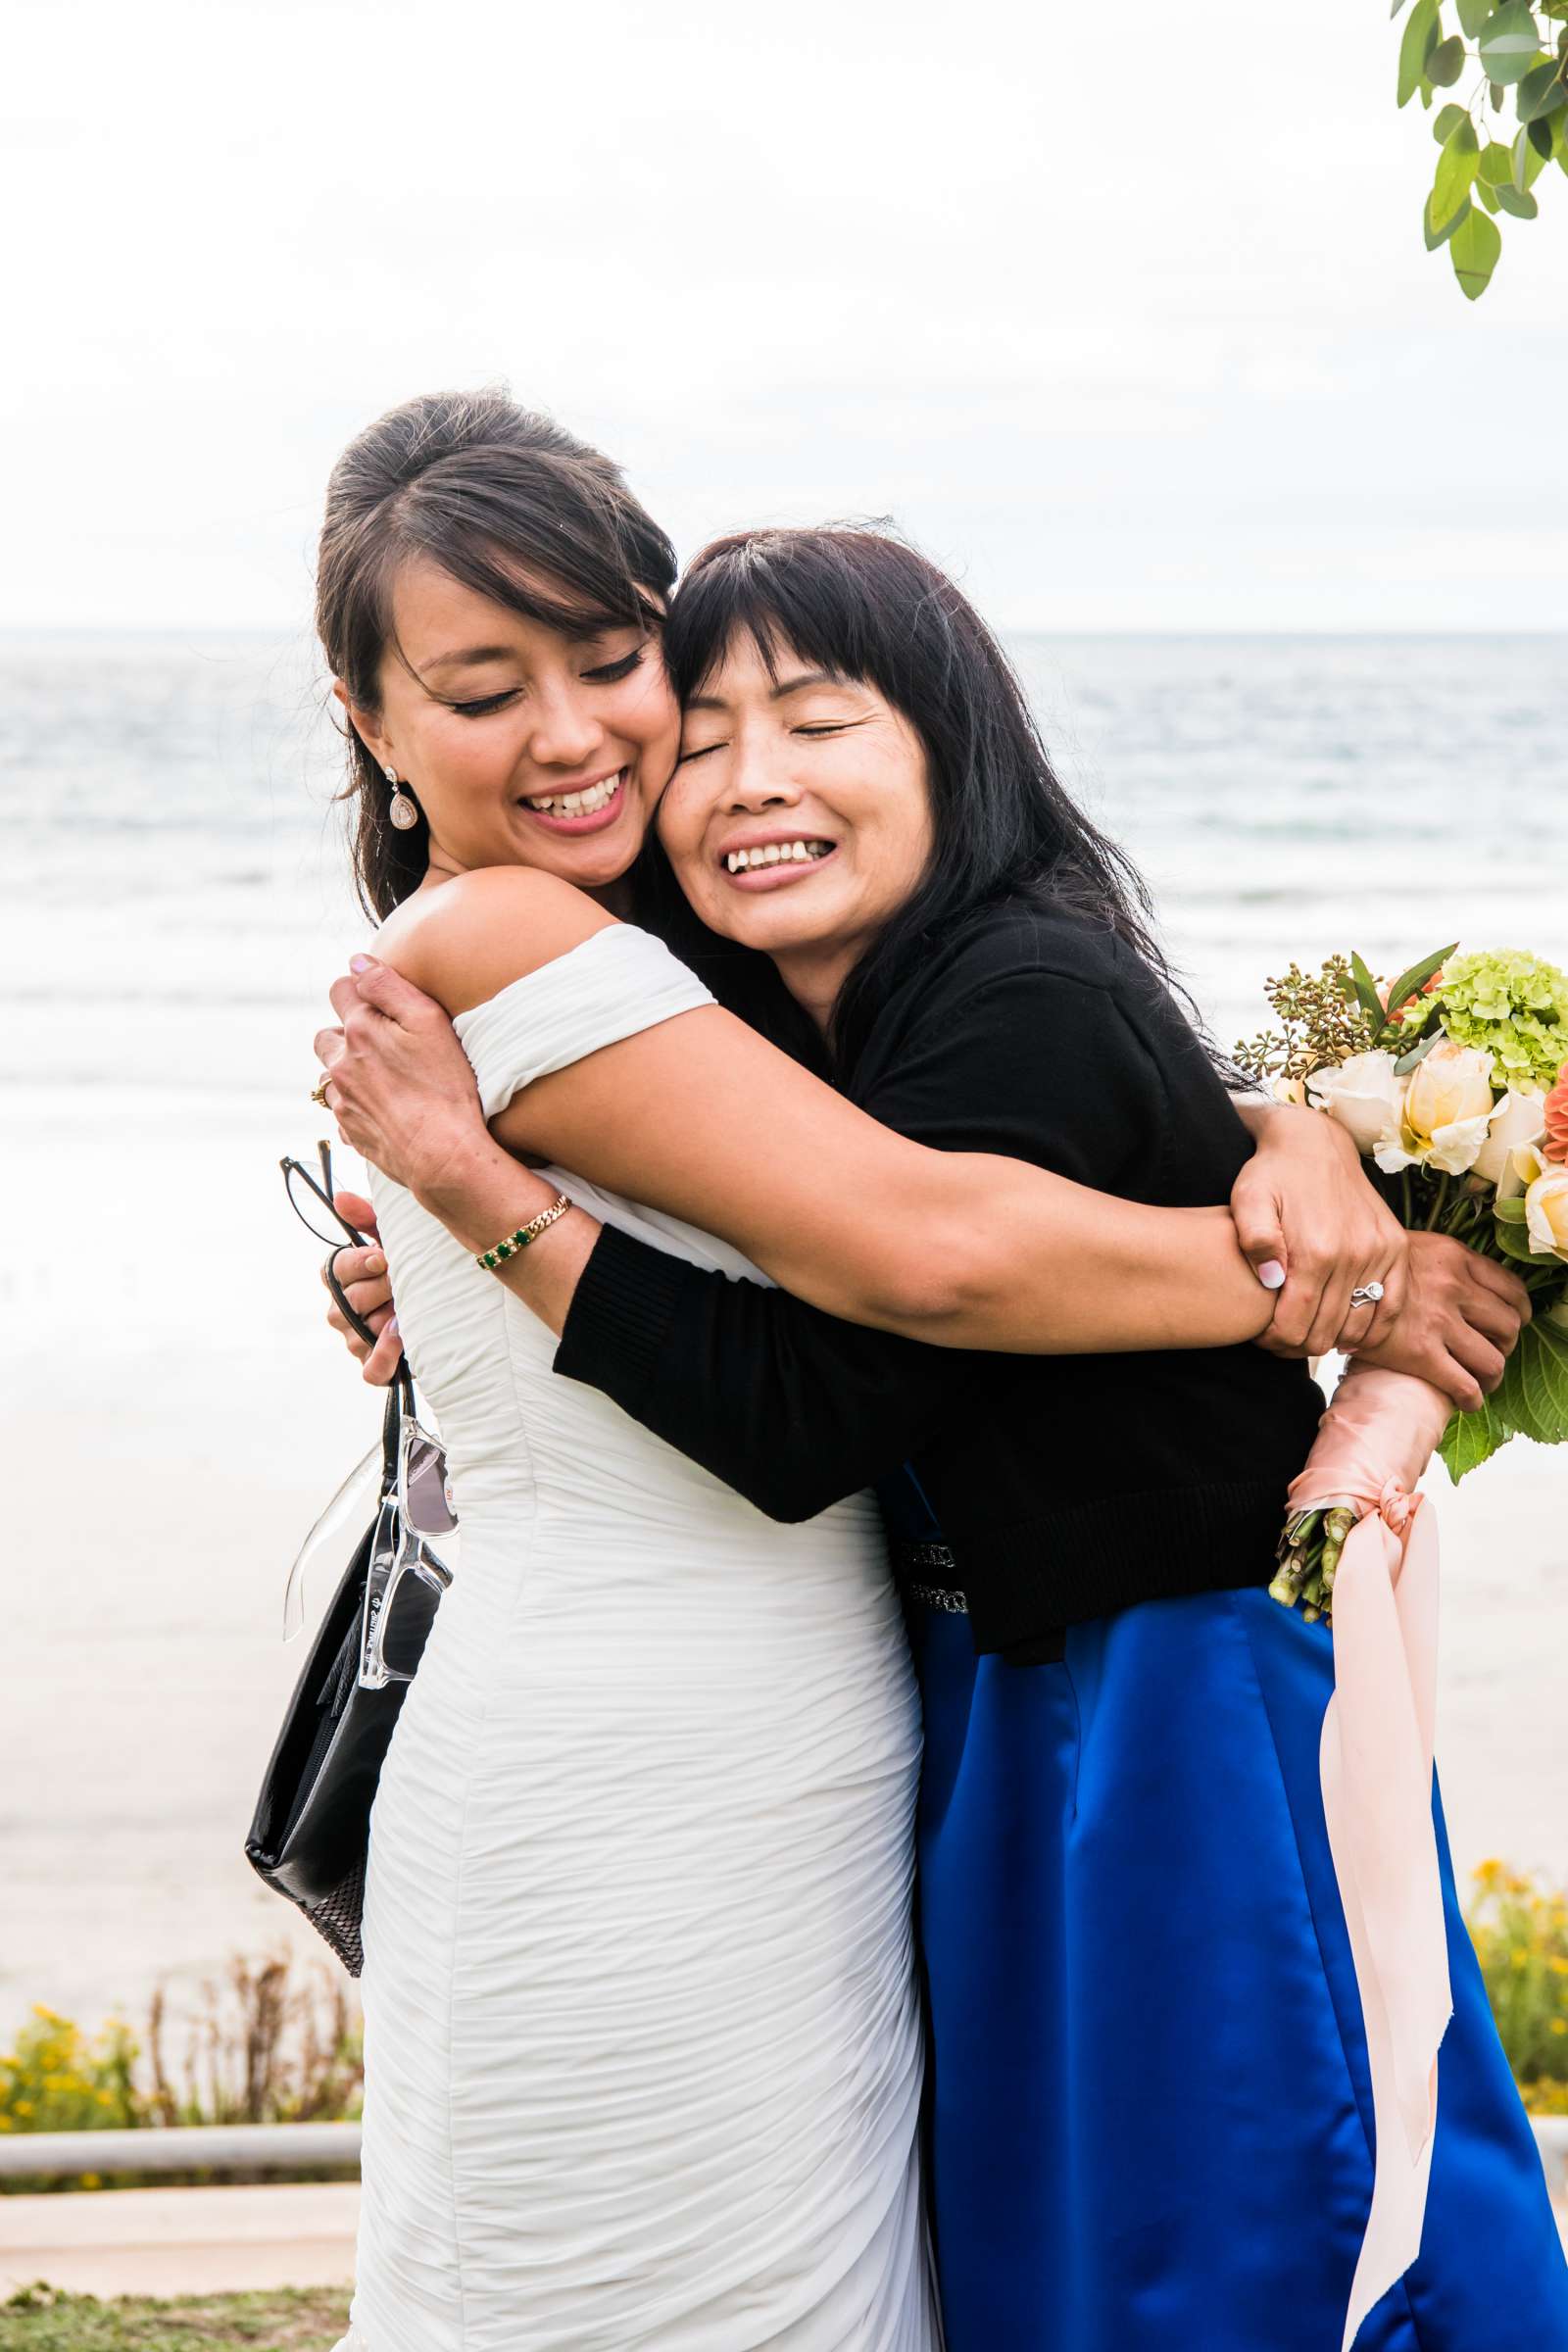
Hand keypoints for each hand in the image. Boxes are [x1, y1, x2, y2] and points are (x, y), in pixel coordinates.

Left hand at [314, 958, 486, 1199]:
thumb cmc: (444, 1086)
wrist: (442, 1153)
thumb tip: (357, 962)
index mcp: (359, 1031)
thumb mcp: (428, 1021)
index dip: (360, 989)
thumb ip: (388, 986)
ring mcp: (342, 1101)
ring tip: (384, 1078)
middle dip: (347, 1032)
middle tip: (382, 1042)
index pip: (340, 990)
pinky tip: (386, 1108)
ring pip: (331, 1075)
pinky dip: (357, 1105)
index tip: (382, 1000)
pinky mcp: (351, 1132)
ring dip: (349, 1071)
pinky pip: (342, 1111)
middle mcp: (341, 1064)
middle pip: (326, 1035)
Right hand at [321, 1191, 404, 1384]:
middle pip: (349, 1300)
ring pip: (360, 1332)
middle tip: (404, 1282)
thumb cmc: (417, 1268)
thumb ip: (369, 1218)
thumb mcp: (397, 1239)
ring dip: (388, 1319)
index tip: (383, 1257)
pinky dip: (384, 1358)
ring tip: (410, 1309)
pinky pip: (369, 1370)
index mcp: (345, 1277)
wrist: (451, 1305)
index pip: (335, 1269)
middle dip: (382, 1288)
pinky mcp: (375, 1366)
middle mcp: (343, 1310)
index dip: (357, 1264)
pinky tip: (401, 1341)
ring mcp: (356, 1340)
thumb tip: (340, 1197)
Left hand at [1233, 1104, 1408, 1356]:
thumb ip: (1255, 1240)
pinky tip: (1349, 1335)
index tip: (1262, 1338)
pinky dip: (1373, 1328)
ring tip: (1309, 1334)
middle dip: (1299, 1344)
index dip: (1275, 1341)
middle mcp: (1354, 1254)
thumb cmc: (1272, 1174)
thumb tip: (1273, 1282)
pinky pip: (1393, 1305)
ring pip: (1359, 1325)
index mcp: (1315, 1249)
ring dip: (1333, 1340)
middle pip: (1326, 1330)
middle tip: (1281, 1341)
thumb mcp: (1248, 1200)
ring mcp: (1380, 1251)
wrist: (1314, 1143)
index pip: (1295, 1323)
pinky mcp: (1396, 1247)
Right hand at [1350, 1232, 1530, 1412]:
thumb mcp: (1407, 1247)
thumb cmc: (1359, 1268)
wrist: (1320, 1284)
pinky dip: (1473, 1398)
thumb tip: (1462, 1286)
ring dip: (1492, 1377)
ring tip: (1481, 1382)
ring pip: (1493, 1360)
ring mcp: (1439, 1321)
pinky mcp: (1420, 1354)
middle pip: (1508, 1327)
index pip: (1512, 1289)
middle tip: (1491, 1353)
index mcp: (1454, 1257)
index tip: (1510, 1324)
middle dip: (1505, 1347)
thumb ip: (1440, 1262)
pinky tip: (1466, 1400)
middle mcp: (1453, 1286)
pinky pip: (1465, 1385)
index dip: (1518, 1313)